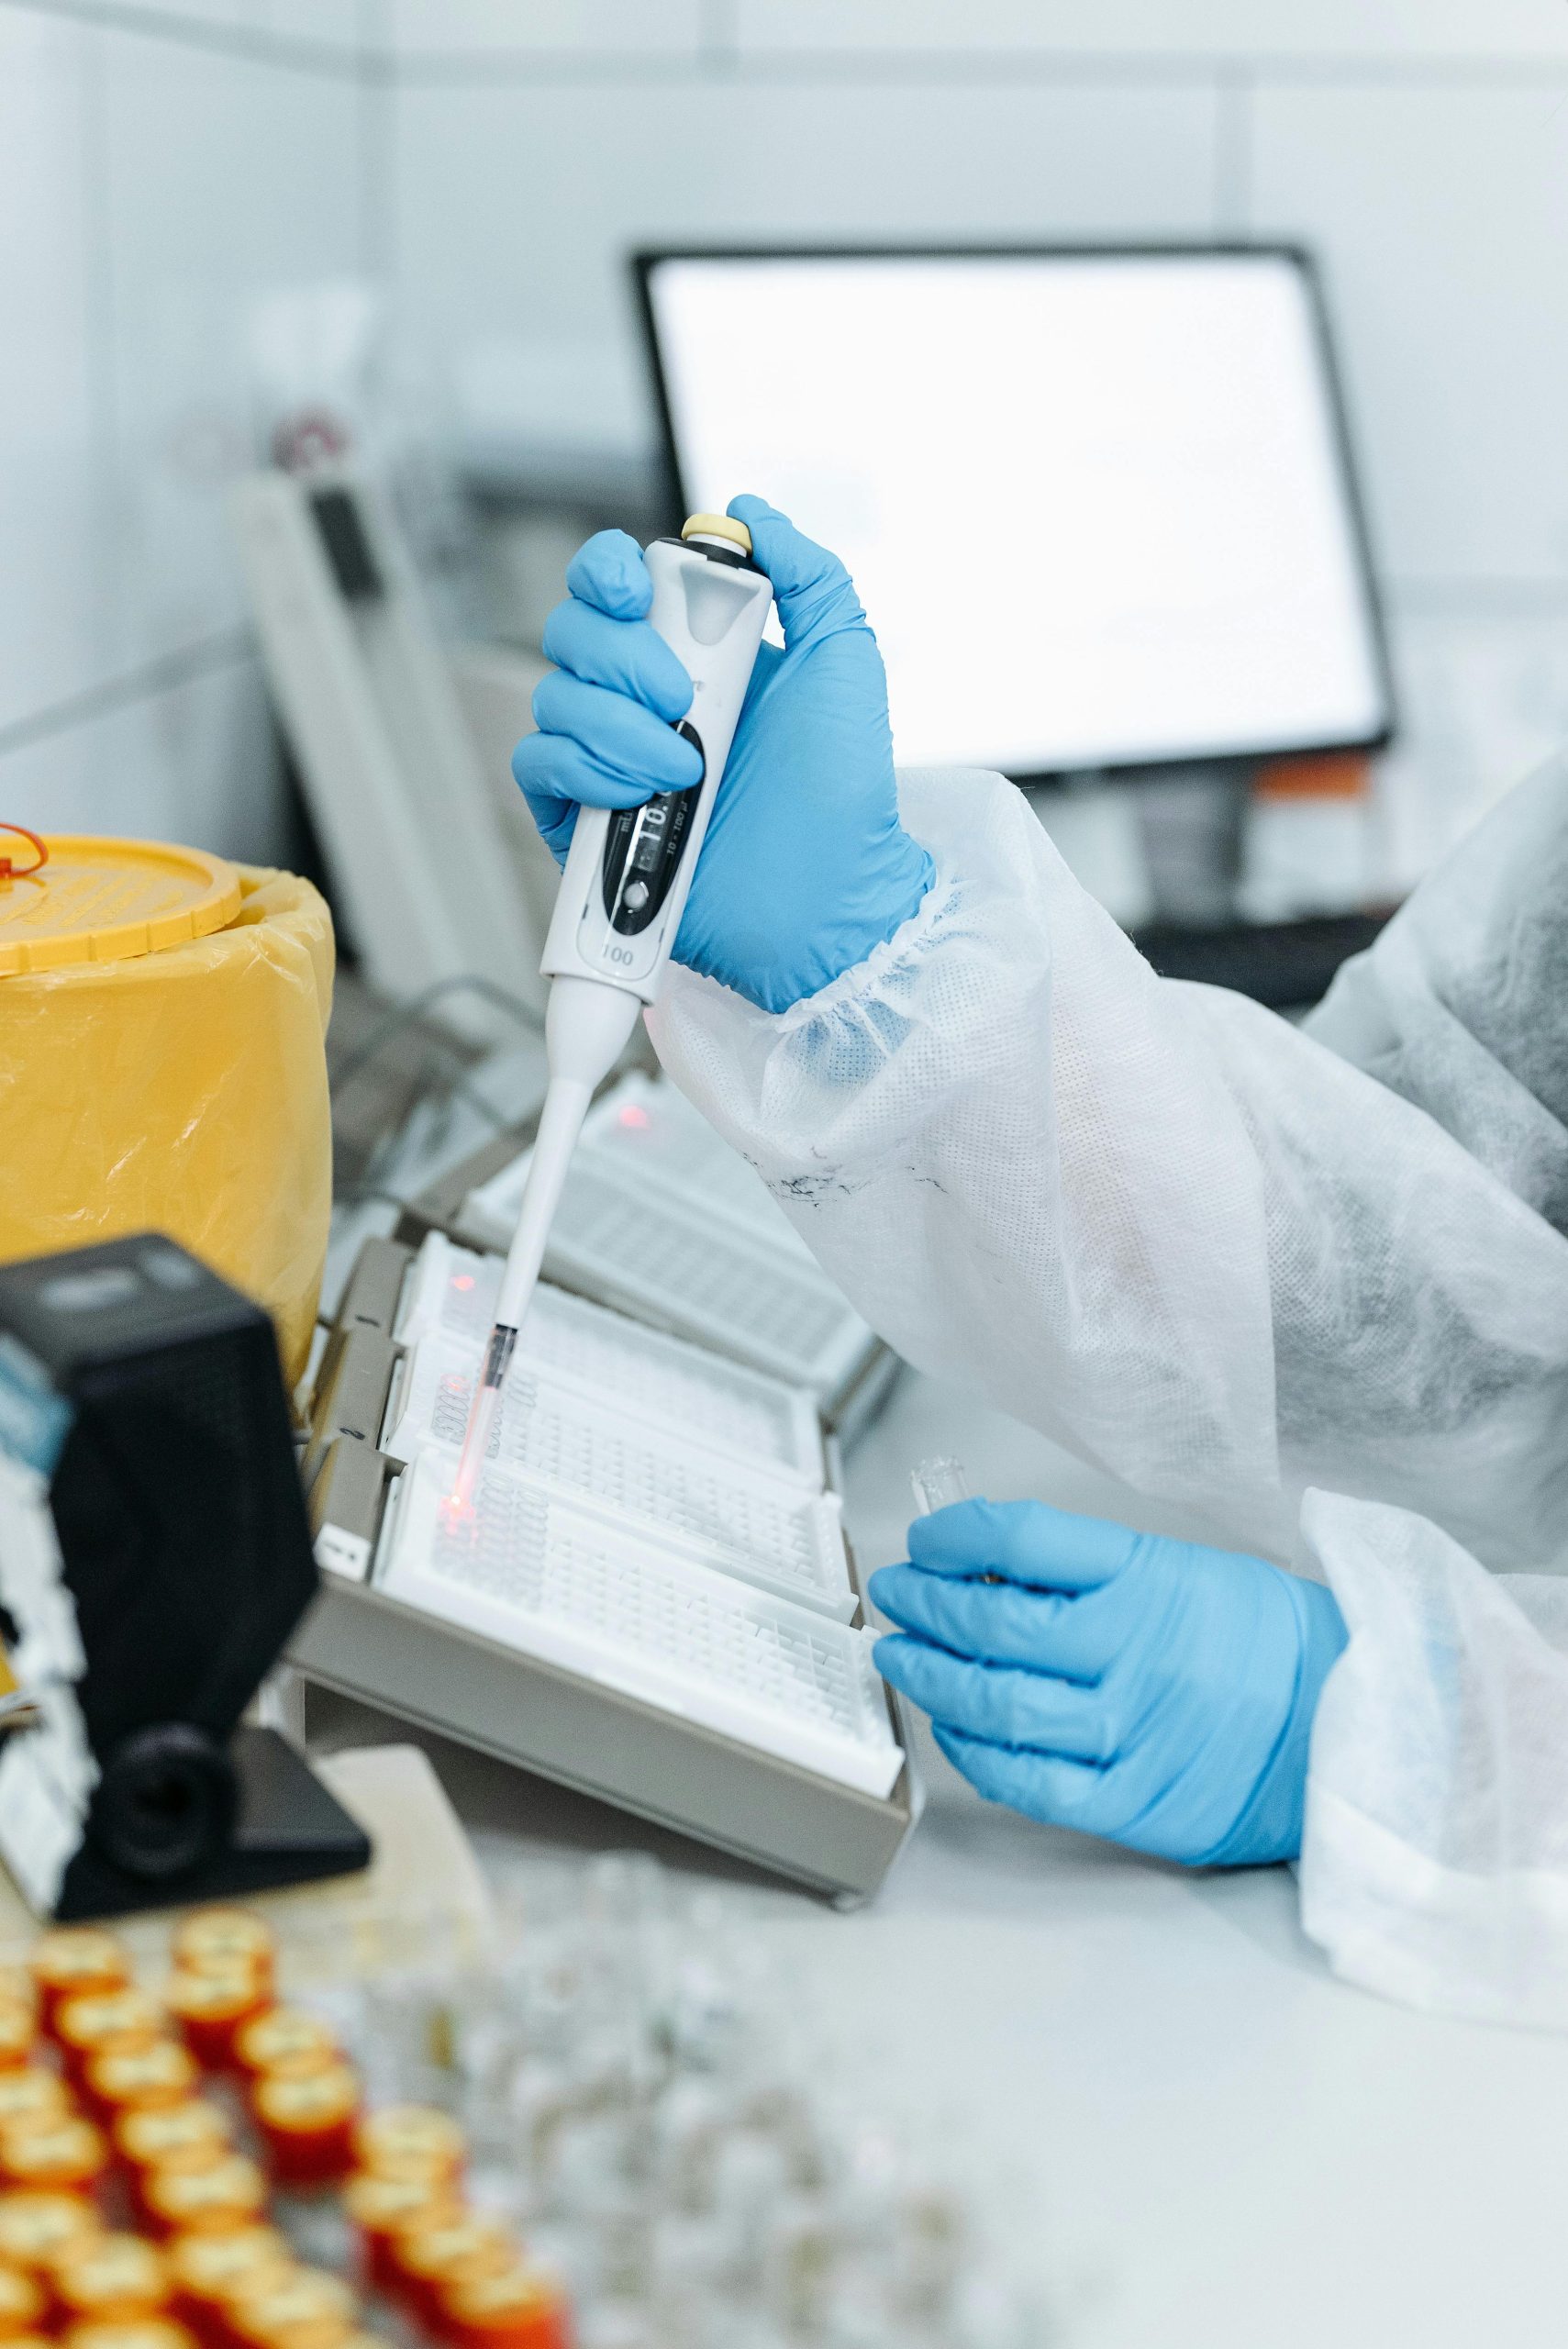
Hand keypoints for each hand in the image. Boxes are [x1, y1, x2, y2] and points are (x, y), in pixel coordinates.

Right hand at [512, 494, 932, 1013]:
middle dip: (619, 655)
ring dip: (616, 726)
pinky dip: (585, 771)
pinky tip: (641, 793)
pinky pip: (539, 766)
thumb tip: (747, 512)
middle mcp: (640, 700)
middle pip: (568, 632)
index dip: (604, 571)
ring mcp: (608, 760)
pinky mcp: (585, 821)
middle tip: (682, 698)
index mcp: (691, 653)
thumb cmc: (842, 790)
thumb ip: (807, 574)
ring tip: (686, 768)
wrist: (828, 896)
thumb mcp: (843, 660)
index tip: (633, 589)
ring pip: (552, 699)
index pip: (611, 585)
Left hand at [871, 1499, 1346, 1866]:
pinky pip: (1029, 1780)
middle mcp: (1133, 1651)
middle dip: (924, 1607)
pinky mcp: (1134, 1799)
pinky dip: (978, 1753)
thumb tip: (985, 1569)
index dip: (953, 1537)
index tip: (926, 1540)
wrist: (1352, 1723)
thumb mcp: (1183, 1571)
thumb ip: (1090, 1571)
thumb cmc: (1264, 1644)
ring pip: (997, 1703)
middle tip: (896, 1597)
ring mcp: (1131, 1730)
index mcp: (1148, 1578)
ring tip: (903, 1658)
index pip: (1021, 1539)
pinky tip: (956, 1728)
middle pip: (992, 1625)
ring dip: (932, 1678)